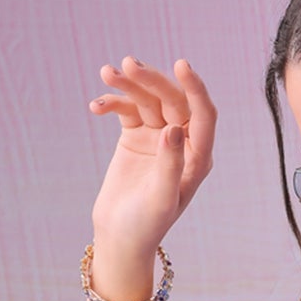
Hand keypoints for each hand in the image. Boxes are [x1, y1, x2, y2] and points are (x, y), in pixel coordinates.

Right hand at [88, 56, 216, 255]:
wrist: (119, 236)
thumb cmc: (146, 225)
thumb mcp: (161, 199)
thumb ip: (171, 164)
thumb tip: (175, 128)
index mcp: (198, 158)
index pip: (204, 115)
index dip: (195, 88)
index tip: (181, 64)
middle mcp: (183, 142)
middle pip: (172, 100)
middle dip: (152, 80)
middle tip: (127, 66)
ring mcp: (158, 136)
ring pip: (148, 99)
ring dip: (128, 84)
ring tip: (107, 73)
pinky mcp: (135, 135)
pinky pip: (127, 109)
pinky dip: (112, 103)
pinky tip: (96, 107)